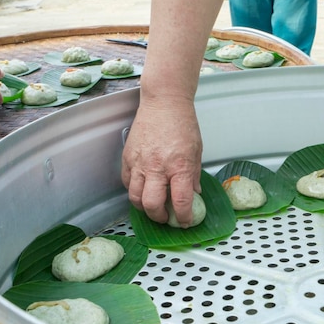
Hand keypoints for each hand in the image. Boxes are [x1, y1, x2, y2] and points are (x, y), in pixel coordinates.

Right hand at [121, 100, 202, 226]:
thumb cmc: (183, 124)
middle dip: (159, 217)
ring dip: (144, 207)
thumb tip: (194, 194)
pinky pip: (126, 182)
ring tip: (152, 206)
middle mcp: (157, 167)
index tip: (186, 220)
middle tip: (166, 217)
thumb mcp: (197, 150)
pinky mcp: (127, 157)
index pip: (181, 201)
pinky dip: (133, 190)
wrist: (164, 102)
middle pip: (152, 205)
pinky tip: (142, 188)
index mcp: (179, 166)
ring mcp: (140, 162)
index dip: (184, 216)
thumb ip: (194, 174)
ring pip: (135, 197)